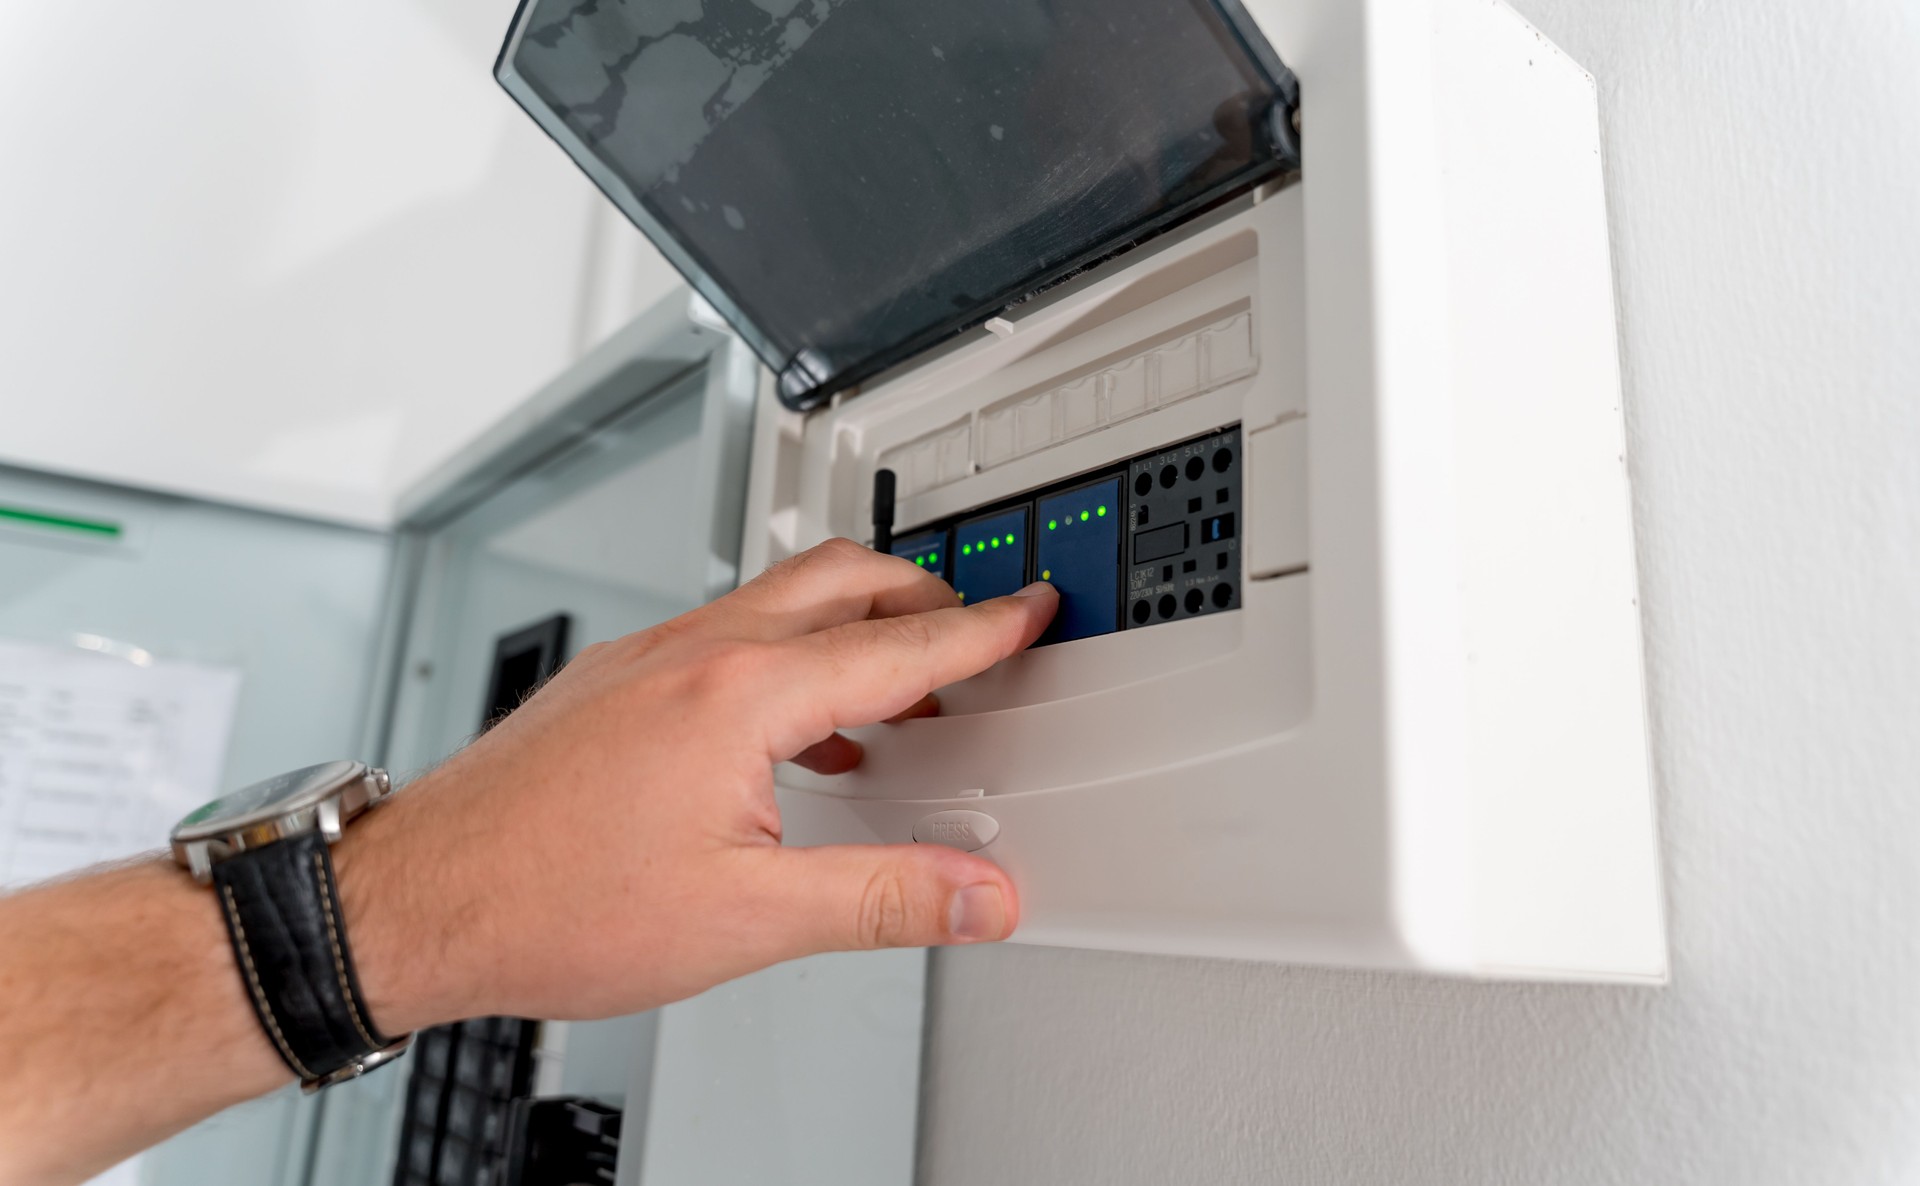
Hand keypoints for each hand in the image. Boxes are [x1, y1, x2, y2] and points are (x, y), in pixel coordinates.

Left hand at [336, 539, 1057, 1031]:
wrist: (413, 902)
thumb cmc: (544, 902)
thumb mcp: (744, 919)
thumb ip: (882, 899)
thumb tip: (980, 894)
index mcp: (740, 694)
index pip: (900, 646)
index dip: (982, 632)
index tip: (1029, 607)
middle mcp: (694, 652)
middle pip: (843, 580)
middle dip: (925, 599)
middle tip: (976, 638)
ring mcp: (648, 658)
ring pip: (782, 600)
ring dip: (856, 629)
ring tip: (899, 697)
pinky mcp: (616, 681)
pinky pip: (731, 634)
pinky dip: (792, 660)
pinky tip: (796, 741)